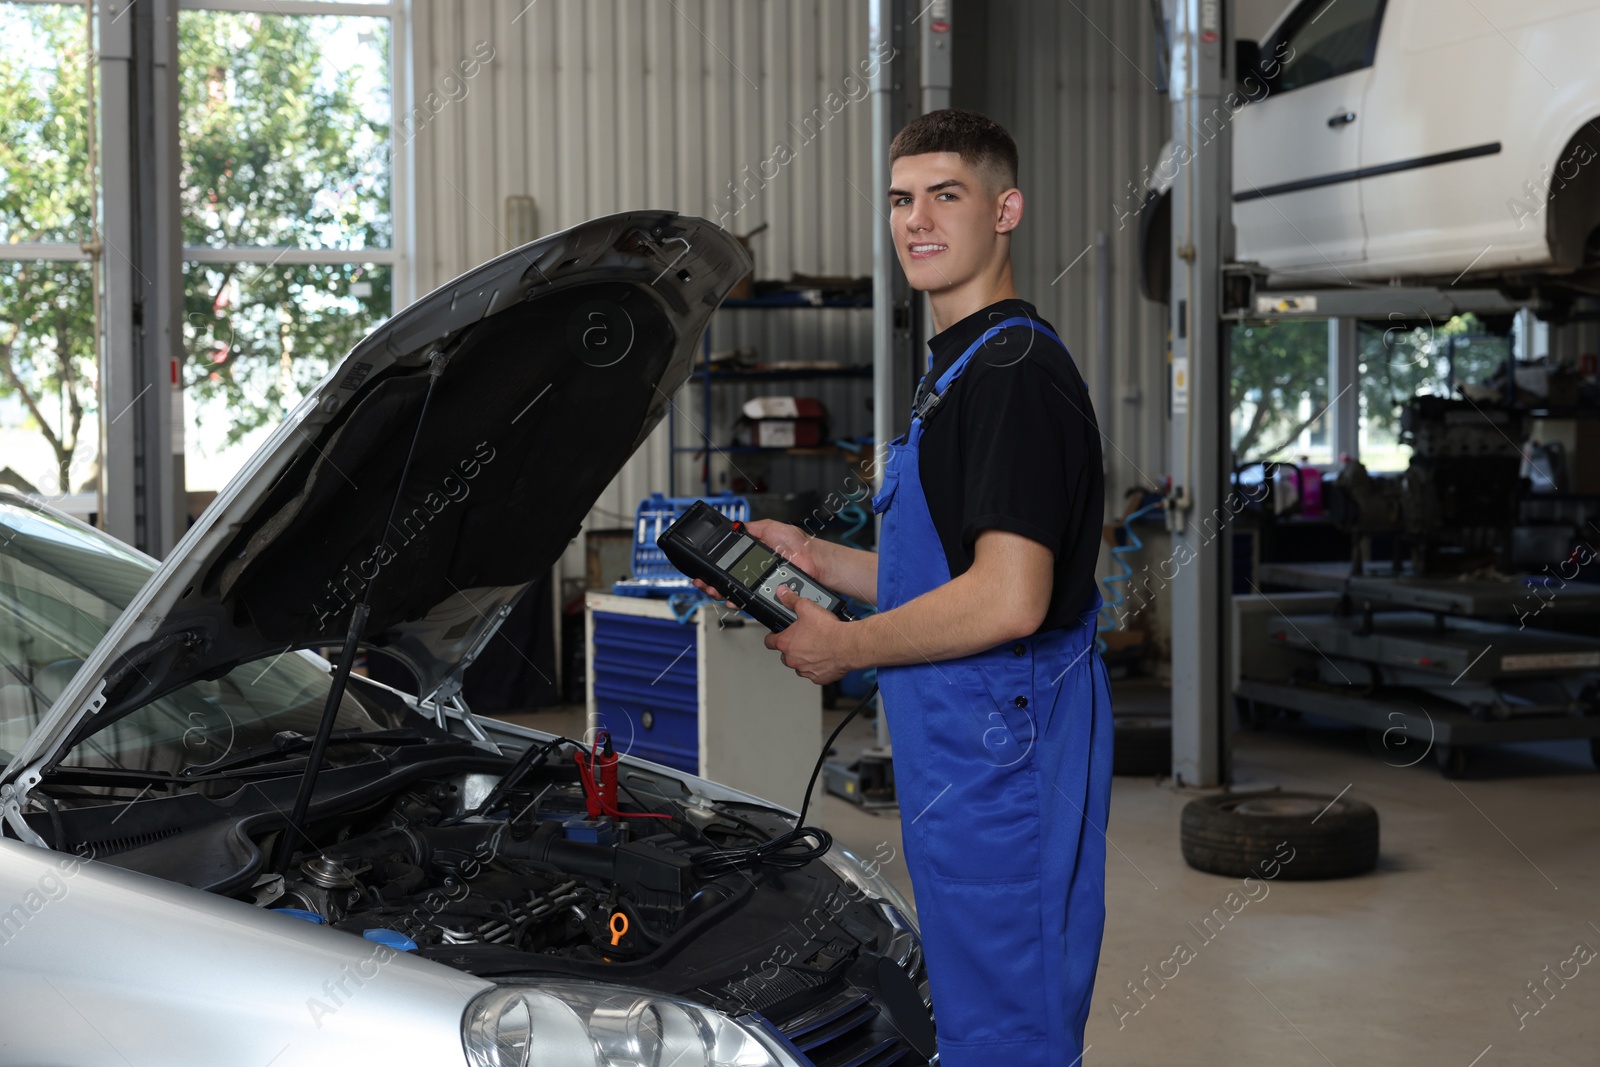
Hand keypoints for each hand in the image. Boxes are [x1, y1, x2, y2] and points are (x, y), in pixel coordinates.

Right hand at [691, 519, 825, 604]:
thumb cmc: (798, 544)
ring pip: (734, 593)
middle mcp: (753, 572)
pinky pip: (749, 602)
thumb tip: (736, 525)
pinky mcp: (766, 596)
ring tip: (713, 590)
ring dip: (720, 593)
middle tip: (703, 582)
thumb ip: (752, 528)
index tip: (703, 569)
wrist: (813, 561)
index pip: (727, 563)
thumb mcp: (771, 527)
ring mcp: (759, 585)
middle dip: (711, 583)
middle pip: (726, 581)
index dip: (714, 567)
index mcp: (752, 555)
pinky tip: (732, 599)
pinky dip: (738, 601)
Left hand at [765, 585, 854, 684]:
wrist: (847, 645)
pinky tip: (825, 656)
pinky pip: (814, 673)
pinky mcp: (818, 678)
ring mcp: (805, 670)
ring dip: (805, 658)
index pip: (769, 642)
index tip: (776, 635)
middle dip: (792, 647)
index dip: (772, 636)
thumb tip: (782, 593)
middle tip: (804, 638)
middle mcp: (792, 659)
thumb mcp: (806, 607)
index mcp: (785, 643)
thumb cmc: (828, 630)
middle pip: (785, 654)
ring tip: (816, 646)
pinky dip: (818, 667)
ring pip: (800, 665)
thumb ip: (791, 600)